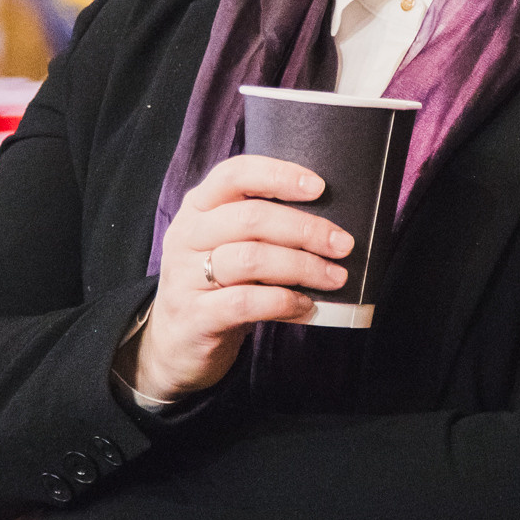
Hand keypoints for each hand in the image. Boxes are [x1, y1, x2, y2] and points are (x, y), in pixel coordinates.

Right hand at [123, 155, 350, 403]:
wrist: (175, 345)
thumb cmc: (217, 286)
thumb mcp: (228, 245)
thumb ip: (262, 226)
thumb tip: (330, 223)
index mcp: (198, 208)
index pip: (234, 174)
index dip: (278, 176)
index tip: (319, 187)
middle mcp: (187, 235)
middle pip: (251, 218)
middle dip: (305, 229)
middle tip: (343, 244)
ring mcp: (186, 276)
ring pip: (252, 258)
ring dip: (303, 266)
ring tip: (334, 278)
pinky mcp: (195, 316)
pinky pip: (247, 301)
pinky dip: (284, 301)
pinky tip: (306, 306)